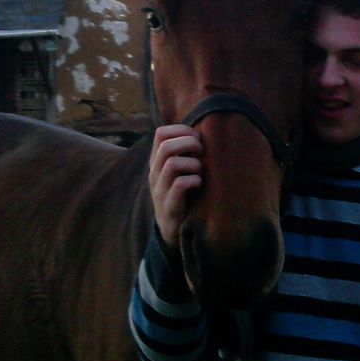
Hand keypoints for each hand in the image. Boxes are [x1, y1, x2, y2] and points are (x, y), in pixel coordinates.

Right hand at [149, 124, 202, 249]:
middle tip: (202, 152)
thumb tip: (204, 131)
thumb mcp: (180, 170)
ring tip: (201, 171)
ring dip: (193, 164)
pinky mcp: (169, 207)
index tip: (198, 138)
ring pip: (172, 164)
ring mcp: (160, 190)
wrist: (173, 230)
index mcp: (157, 161)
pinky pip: (180, 185)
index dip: (182, 130)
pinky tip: (200, 185)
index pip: (161, 133)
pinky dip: (194, 181)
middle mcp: (154, 174)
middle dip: (190, 144)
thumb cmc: (184, 194)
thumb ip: (185, 152)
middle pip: (166, 146)